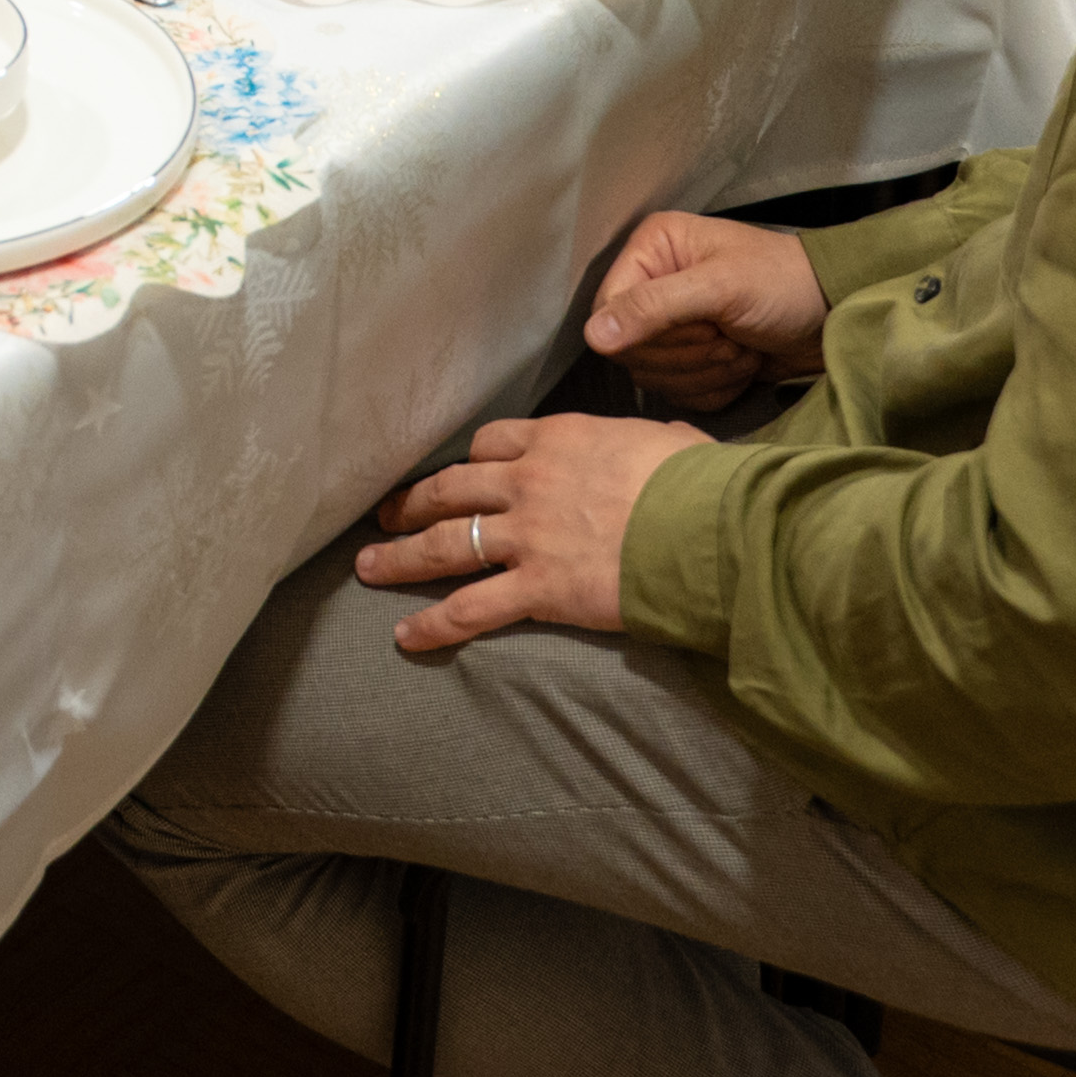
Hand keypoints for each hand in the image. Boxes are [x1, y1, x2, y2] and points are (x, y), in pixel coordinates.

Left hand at [355, 414, 706, 652]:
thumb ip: (641, 447)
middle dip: (413, 502)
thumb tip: (663, 448)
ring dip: (400, 556)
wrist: (707, 525)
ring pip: (445, 543)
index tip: (452, 474)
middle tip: (386, 514)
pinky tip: (405, 636)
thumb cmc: (698, 481)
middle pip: (451, 488)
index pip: (491, 444)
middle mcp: (528, 482)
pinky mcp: (537, 588)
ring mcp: (527, 536)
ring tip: (368, 566)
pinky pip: (471, 608)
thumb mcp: (665, 440)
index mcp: (557, 440)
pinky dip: (433, 623)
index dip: (466, 461)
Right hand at [578, 210, 828, 413]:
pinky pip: (679, 393)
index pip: (608, 309)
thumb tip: (593, 336)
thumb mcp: (721, 288)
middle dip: (689, 352)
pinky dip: (715, 387)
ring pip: (654, 376)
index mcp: (651, 250)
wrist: (835, 316)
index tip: (703, 325)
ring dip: (706, 371)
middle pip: (631, 348)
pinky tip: (743, 364)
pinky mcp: (692, 359)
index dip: (649, 332)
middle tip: (729, 335)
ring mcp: (672, 324)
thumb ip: (654, 307)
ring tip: (741, 346)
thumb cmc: (783, 284)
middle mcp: (652, 283)